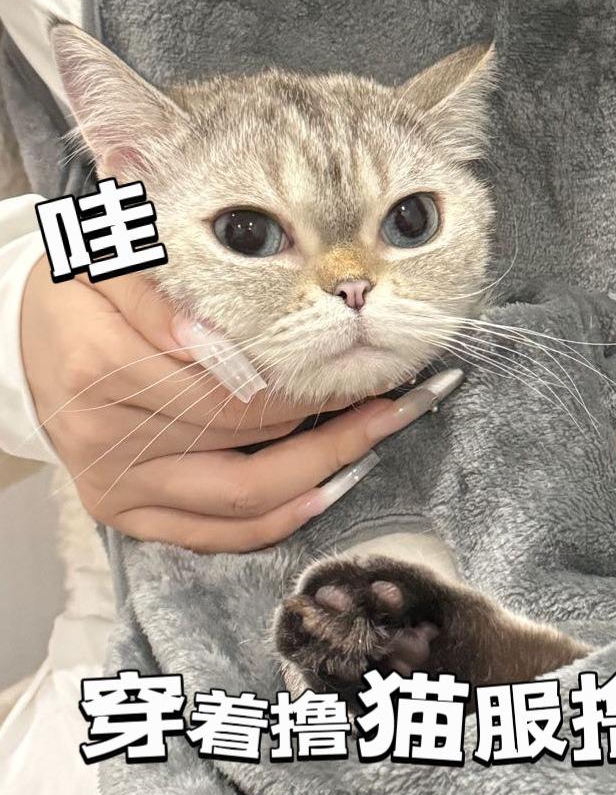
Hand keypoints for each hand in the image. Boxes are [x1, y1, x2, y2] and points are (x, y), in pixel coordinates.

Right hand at [19, 259, 447, 551]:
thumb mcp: (109, 260)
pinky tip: (331, 487)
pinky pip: (213, 534)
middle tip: (399, 396)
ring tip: (380, 435)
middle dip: (333, 421)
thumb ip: (164, 293)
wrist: (27, 338)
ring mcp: (115, 485)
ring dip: (322, 471)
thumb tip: (221, 338)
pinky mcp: (126, 513)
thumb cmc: (84, 289)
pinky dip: (277, 519)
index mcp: (100, 366)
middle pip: (246, 441)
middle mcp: (105, 437)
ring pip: (240, 498)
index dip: (307, 378)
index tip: (367, 360)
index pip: (231, 386)